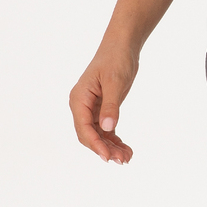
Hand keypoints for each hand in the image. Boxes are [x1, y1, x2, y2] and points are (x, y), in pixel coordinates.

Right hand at [69, 40, 138, 163]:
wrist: (122, 46)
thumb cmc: (116, 59)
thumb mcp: (115, 82)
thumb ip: (111, 106)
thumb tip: (108, 128)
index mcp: (79, 99)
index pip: (83, 128)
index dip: (95, 144)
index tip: (109, 157)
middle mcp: (82, 106)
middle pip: (89, 135)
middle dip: (104, 149)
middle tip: (123, 160)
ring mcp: (91, 108)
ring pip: (98, 135)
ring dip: (111, 147)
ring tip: (127, 157)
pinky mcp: (102, 109)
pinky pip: (106, 130)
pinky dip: (115, 140)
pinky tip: (126, 149)